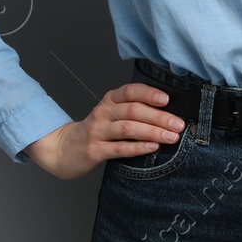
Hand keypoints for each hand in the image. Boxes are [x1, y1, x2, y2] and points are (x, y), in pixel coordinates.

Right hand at [22, 82, 187, 179]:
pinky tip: (152, 147)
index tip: (167, 99)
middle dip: (159, 117)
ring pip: (128, 128)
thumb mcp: (110, 114)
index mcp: (109, 100)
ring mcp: (97, 131)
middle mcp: (103, 112)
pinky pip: (119, 148)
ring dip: (153, 132)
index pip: (130, 91)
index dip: (149, 94)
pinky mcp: (94, 150)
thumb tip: (168, 112)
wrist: (63, 148)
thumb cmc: (96, 131)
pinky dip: (138, 147)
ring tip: (172, 137)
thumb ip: (132, 110)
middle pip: (133, 110)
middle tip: (178, 124)